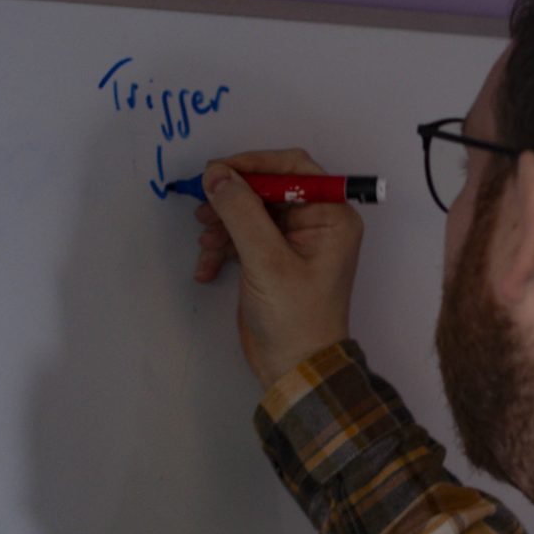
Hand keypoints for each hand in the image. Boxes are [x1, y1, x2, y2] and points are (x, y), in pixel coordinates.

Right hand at [191, 148, 363, 391]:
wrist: (295, 368)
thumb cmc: (295, 318)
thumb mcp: (266, 261)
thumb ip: (241, 213)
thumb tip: (217, 174)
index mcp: (331, 216)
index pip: (293, 168)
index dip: (253, 164)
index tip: (218, 171)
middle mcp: (316, 222)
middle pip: (266, 188)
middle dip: (232, 199)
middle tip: (202, 209)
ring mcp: (293, 241)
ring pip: (249, 212)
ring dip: (222, 224)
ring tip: (205, 244)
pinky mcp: (272, 258)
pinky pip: (242, 237)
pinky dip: (222, 248)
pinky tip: (206, 269)